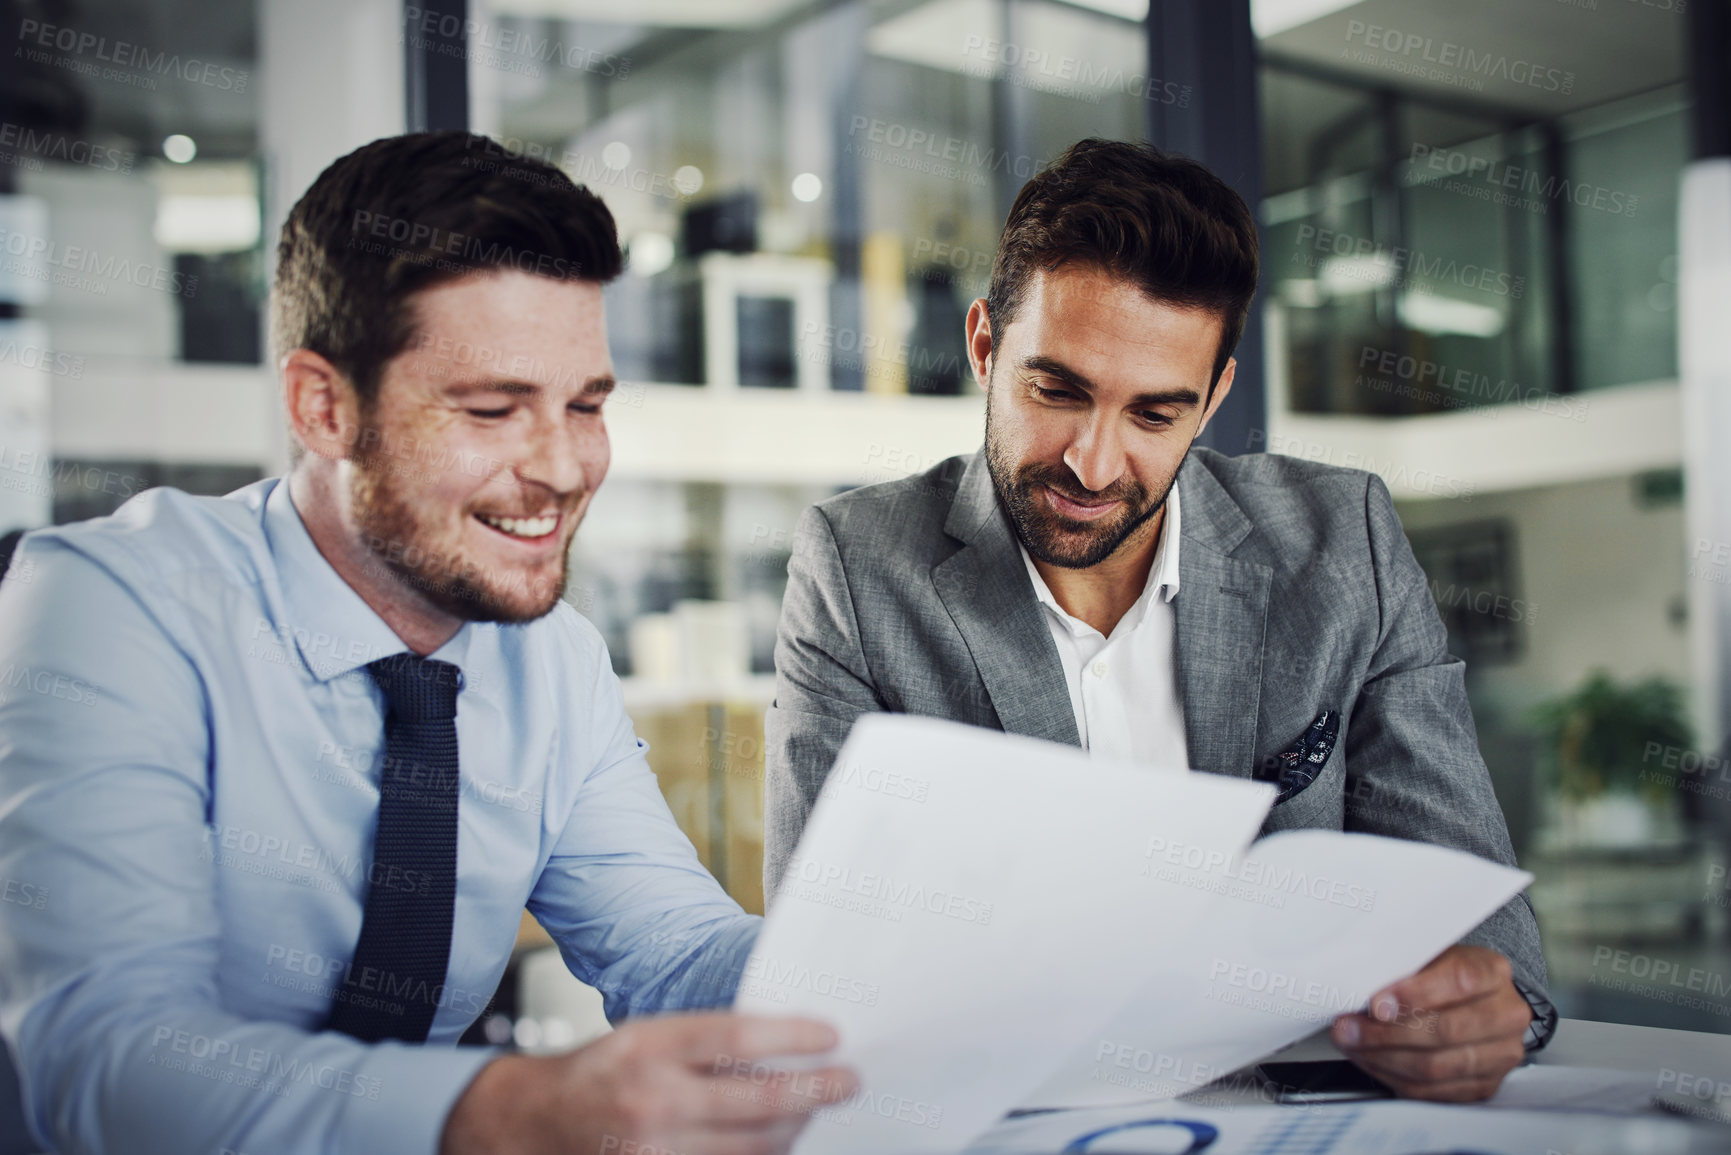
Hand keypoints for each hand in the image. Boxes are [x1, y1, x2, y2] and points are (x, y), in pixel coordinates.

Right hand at [441, 1012, 858, 1154]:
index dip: (793, 1036)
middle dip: (815, 1090)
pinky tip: (780, 1140)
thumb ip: (704, 1042)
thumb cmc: (598, 1072)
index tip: (831, 1034)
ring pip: (753, 1146)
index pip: (738, 1037)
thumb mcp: (645, 1035)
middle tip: (848, 1080)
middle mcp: (655, 1100)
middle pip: (758, 1099)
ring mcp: (656, 1149)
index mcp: (651, 1046)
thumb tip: (781, 1045)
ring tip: (816, 1109)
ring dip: (795, 1127)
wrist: (532, 1124)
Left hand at [1330, 944, 1531, 1101]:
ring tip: (1353, 1045)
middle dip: (1387, 1033)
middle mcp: (1506, 1015)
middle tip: (1349, 1028)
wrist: (1475, 1002)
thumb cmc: (1443, 975)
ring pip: (1436, 1066)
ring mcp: (1500, 1054)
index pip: (1460, 981)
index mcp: (1493, 972)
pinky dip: (1395, 1078)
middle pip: (1446, 1030)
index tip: (1377, 1003)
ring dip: (1384, 1058)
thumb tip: (1362, 987)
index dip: (1415, 994)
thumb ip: (1404, 969)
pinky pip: (1434, 1091)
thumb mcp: (1428, 957)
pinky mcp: (1485, 1085)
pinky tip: (1372, 1062)